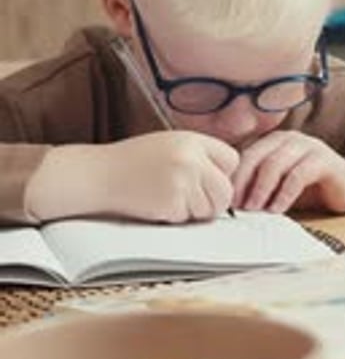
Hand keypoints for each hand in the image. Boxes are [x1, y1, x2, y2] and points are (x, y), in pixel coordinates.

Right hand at [26, 132, 238, 222]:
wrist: (99, 175)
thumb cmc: (132, 162)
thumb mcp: (169, 144)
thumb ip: (199, 156)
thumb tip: (228, 179)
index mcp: (192, 140)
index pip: (231, 160)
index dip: (222, 173)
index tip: (208, 180)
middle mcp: (191, 158)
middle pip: (226, 190)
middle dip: (214, 200)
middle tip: (193, 200)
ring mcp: (182, 181)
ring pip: (210, 209)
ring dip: (193, 211)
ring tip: (169, 198)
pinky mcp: (172, 203)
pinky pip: (188, 219)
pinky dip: (175, 217)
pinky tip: (156, 204)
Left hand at [232, 130, 344, 214]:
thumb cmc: (312, 188)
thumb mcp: (280, 186)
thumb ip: (260, 188)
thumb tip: (233, 204)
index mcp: (274, 141)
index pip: (246, 155)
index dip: (234, 178)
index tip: (226, 200)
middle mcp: (289, 139)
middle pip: (257, 157)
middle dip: (244, 183)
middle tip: (237, 205)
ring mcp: (308, 146)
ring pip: (275, 164)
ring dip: (261, 188)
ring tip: (255, 209)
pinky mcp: (323, 160)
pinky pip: (298, 175)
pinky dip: (284, 193)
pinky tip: (278, 209)